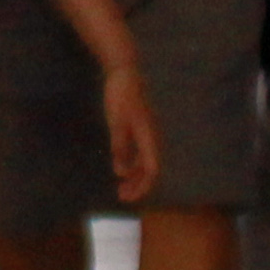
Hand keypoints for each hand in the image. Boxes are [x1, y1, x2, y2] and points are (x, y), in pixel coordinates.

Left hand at [99, 59, 161, 204]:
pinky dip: (132, 163)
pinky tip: (121, 168)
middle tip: (121, 197)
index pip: (151, 170)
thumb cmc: (121, 96)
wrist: (125, 72)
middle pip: (150, 169)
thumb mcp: (116, 122)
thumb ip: (120, 146)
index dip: (142, 186)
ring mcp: (147, 133)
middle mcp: (152, 137)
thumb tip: (120, 172)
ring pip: (146, 161)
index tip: (127, 197)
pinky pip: (141, 152)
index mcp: (149, 137)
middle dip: (138, 185)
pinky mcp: (141, 127)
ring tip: (121, 186)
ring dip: (135, 176)